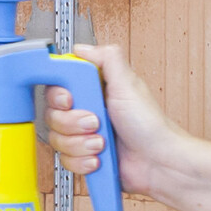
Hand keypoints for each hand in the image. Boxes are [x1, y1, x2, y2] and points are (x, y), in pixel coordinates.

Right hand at [44, 44, 183, 197]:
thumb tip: (82, 48)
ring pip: (56, 139)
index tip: (69, 100)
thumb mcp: (128, 84)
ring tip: (102, 143)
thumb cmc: (149, 125)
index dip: (57, 96)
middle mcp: (84, 112)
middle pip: (52, 115)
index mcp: (92, 91)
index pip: (55, 88)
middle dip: (72, 123)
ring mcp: (81, 135)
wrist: (158, 162)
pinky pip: (65, 160)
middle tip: (95, 122)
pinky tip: (99, 157)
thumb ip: (107, 59)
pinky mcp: (82, 156)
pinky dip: (82, 160)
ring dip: (80, 143)